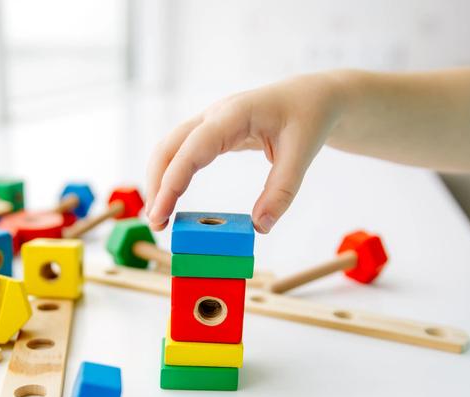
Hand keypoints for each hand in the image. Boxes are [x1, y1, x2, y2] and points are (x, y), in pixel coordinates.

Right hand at [145, 73, 343, 232]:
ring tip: (161, 218)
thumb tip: (260, 227)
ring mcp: (210, 122)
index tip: (161, 214)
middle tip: (157, 223)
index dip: (172, 182)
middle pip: (168, 147)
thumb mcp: (303, 153)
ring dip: (159, 181)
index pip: (192, 149)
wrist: (312, 96)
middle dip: (156, 185)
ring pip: (169, 149)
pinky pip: (182, 153)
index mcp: (234, 114)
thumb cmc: (308, 117)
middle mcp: (214, 115)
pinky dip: (171, 176)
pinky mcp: (212, 133)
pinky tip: (171, 199)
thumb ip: (282, 191)